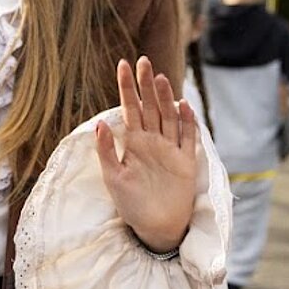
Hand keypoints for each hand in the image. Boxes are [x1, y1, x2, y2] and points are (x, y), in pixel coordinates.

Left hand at [95, 56, 197, 254]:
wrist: (156, 228)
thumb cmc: (132, 205)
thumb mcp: (113, 178)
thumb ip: (107, 151)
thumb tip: (100, 124)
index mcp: (134, 143)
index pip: (130, 108)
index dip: (127, 87)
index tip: (123, 65)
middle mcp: (153, 141)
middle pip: (151, 107)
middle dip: (146, 84)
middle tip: (143, 61)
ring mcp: (171, 149)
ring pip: (169, 117)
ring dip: (165, 98)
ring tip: (160, 78)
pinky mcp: (186, 161)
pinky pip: (188, 137)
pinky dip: (187, 122)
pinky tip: (183, 105)